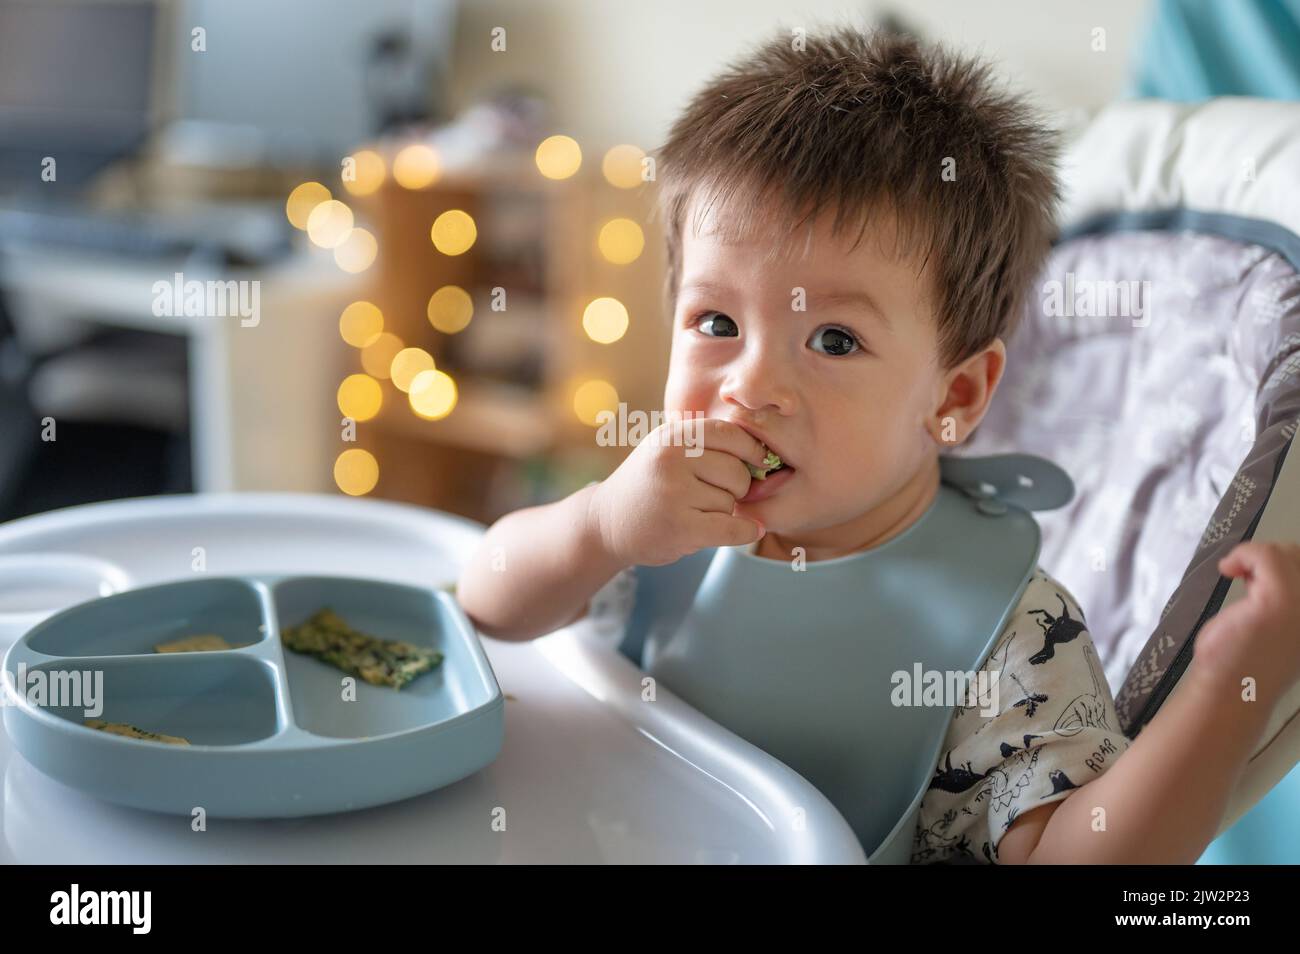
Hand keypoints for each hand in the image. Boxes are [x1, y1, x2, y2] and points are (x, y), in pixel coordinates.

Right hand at [588, 417, 768, 566]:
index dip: (752, 450)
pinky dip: (745, 532)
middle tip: (713, 496)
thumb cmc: (649, 486)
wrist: (605, 523)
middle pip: (736, 472)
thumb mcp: (668, 450)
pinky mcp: (679, 526)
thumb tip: (766, 454)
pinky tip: (750, 530)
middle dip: (736, 488)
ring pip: (730, 502)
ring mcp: (674, 493)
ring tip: (694, 512)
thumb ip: (707, 445)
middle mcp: (671, 459)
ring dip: (723, 512)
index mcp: (673, 435)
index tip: (760, 463)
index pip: (731, 433)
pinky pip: (732, 528)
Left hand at [1191, 541, 1299, 706]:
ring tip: (1239, 579)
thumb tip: (1268, 574)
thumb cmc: (1249, 663)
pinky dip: (1243, 554)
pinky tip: (1227, 570)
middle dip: (1272, 561)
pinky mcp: (1280, 600)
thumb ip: (1289, 603)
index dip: (1287, 566)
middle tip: (1246, 581)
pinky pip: (1266, 555)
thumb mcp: (1280, 627)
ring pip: (1287, 553)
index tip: (1257, 579)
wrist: (1233, 691)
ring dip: (1257, 559)